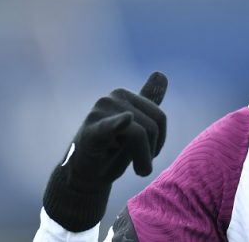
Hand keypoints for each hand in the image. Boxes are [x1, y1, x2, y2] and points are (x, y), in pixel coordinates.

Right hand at [42, 72, 167, 231]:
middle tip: (141, 166)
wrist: (87, 176)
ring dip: (143, 161)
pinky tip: (126, 119)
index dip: (159, 140)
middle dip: (150, 152)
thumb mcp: (135, 124)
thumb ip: (148, 100)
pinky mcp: (90, 133)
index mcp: (123, 95)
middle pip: (151, 126)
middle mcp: (111, 98)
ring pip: (139, 135)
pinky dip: (117, 124)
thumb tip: (161, 73)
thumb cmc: (112, 150)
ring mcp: (98, 114)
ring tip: (136, 170)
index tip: (149, 152)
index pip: (158, 117)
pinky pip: (108, 128)